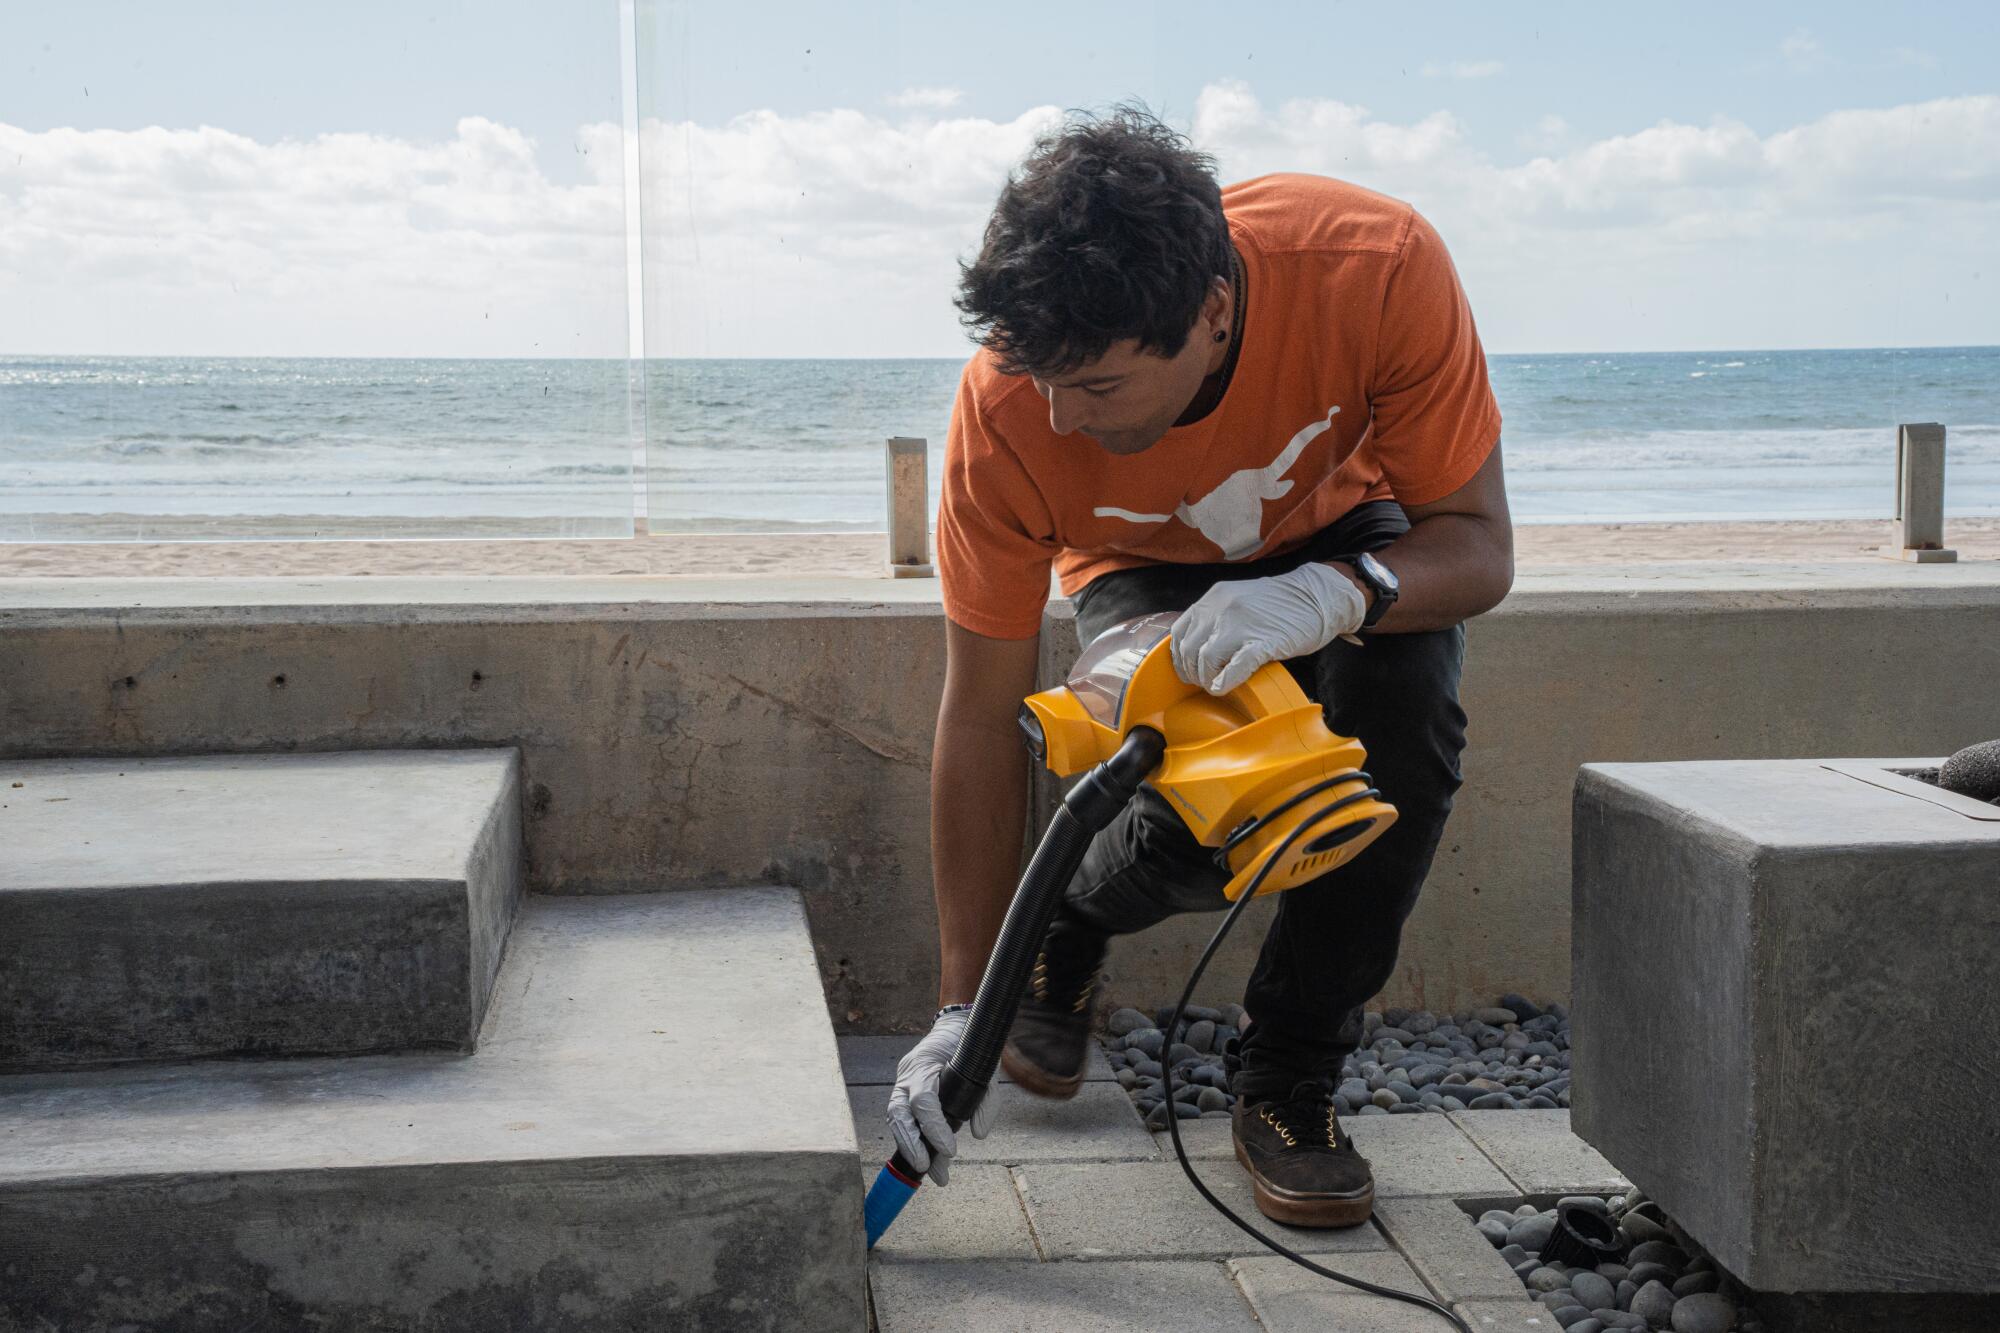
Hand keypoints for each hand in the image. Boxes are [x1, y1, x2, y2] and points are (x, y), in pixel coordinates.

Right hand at [886, 1008, 993, 1185]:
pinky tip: (926, 1159)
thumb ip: (986, 1101)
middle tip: (925, 1167)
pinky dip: (912, 1139)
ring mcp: (902, 1083)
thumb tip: (978, 1134)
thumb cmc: (970, 1045)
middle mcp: (907, 1075)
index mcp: (924, 1064)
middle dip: (911, 1143)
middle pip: (898, 1113)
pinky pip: (902, 1118)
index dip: (934, 1127)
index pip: (922, 1100)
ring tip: (927, 1170)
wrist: (954, 1026)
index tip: (951, 1150)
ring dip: (908, 1146)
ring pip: (895, 1119)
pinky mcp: (904, 1092)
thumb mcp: (986, 1068)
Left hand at [1170, 562, 1368, 695]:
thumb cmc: (1280, 604)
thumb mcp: (1238, 601)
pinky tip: (1225, 688)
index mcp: (1214, 598)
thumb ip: (1215, 618)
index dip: (1180, 656)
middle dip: (1192, 672)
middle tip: (1204, 681)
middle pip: (1189, 650)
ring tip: (1217, 685)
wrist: (1318, 596)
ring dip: (1208, 679)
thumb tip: (1197, 648)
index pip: (1179, 632)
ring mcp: (1241, 625)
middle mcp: (1221, 608)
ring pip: (1206, 660)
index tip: (1189, 669)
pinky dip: (1225, 682)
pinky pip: (1234, 668)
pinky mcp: (1263, 642)